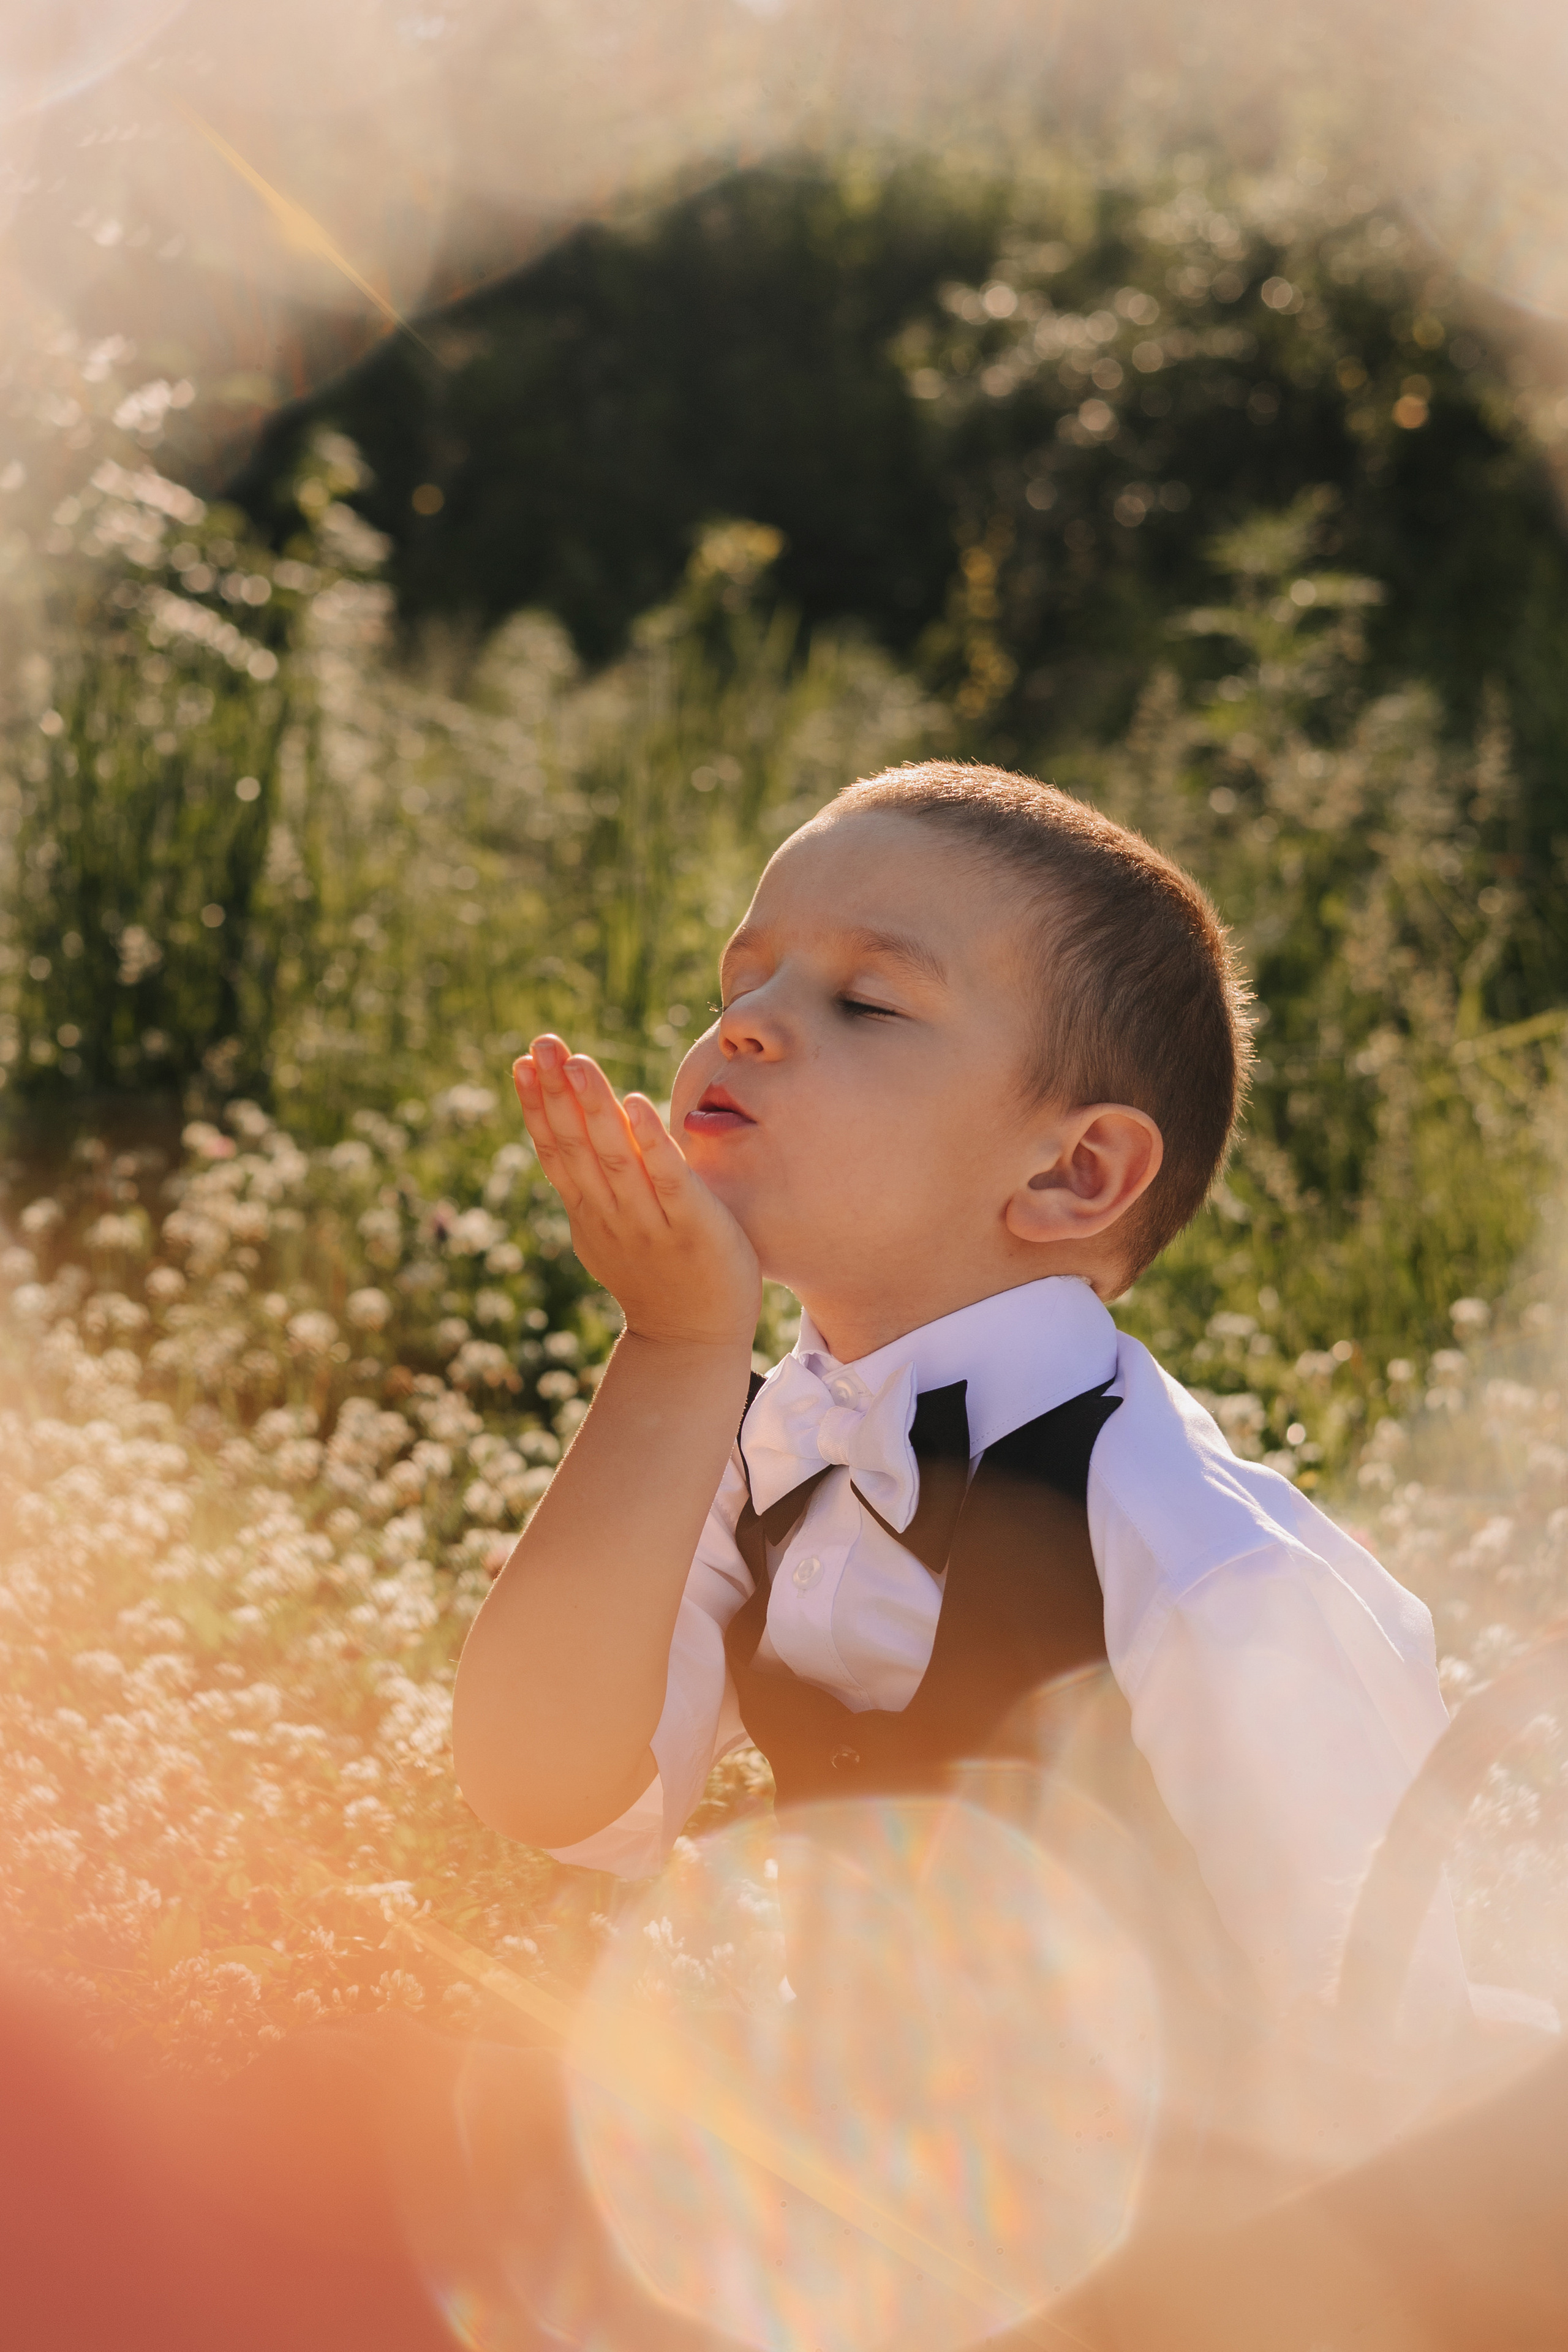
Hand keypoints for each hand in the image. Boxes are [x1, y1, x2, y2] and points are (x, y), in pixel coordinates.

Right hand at [514, 1036, 760, 1348]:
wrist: (693, 1343)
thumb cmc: (663, 1278)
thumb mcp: (617, 1230)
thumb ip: (601, 1189)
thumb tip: (581, 1144)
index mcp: (590, 1211)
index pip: (556, 1151)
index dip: (538, 1106)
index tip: (523, 1061)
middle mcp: (610, 1214)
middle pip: (575, 1146)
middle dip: (556, 1092)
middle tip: (542, 1043)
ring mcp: (648, 1221)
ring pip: (613, 1156)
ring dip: (592, 1107)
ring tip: (577, 1061)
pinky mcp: (691, 1225)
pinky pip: (667, 1178)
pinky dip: (649, 1141)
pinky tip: (636, 1103)